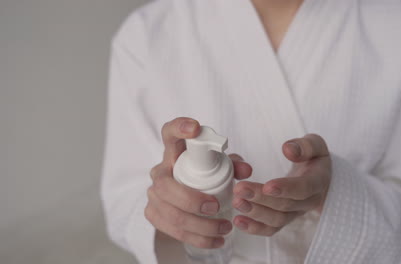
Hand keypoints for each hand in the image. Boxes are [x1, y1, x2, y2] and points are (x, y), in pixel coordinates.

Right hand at [145, 117, 252, 247]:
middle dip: (191, 199)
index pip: (169, 133)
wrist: (184, 197)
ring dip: (199, 225)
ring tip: (224, 228)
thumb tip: (246, 170)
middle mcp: (161, 171)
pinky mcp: (154, 214)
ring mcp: (154, 194)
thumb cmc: (204, 175)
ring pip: (169, 212)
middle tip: (215, 206)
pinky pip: (171, 229)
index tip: (194, 129)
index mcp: (175, 152)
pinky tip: (215, 240)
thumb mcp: (221, 166)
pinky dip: (196, 238)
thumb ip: (234, 164)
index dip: (179, 128)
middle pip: (165, 185)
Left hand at [232, 134, 330, 235]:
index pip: (304, 188)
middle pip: (285, 205)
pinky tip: (238, 221)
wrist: (317, 176)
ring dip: (255, 213)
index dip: (286, 188)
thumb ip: (304, 146)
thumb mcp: (315, 144)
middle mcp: (308, 201)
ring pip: (277, 220)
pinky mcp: (284, 219)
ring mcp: (296, 213)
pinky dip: (254, 227)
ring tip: (237, 202)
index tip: (267, 186)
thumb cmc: (313, 158)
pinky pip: (270, 229)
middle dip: (261, 198)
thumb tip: (288, 149)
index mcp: (317, 181)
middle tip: (240, 189)